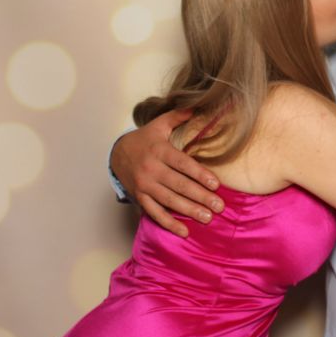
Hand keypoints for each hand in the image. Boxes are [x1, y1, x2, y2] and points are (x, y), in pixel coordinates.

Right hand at [110, 108, 223, 236]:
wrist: (117, 154)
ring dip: (189, 211)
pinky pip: (154, 212)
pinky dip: (169, 223)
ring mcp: (145, 185)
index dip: (200, 174)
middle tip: (219, 206)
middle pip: (179, 185)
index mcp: (159, 150)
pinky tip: (184, 231)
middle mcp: (151, 169)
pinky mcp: (140, 197)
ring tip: (207, 218)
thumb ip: (179, 116)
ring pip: (169, 200)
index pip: (182, 164)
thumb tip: (200, 105)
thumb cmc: (145, 139)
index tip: (216, 185)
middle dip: (200, 197)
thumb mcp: (160, 124)